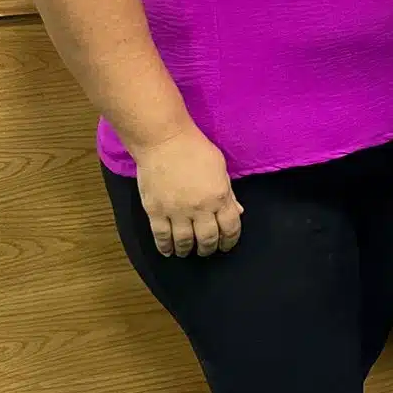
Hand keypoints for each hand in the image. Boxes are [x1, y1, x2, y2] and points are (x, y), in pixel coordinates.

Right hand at [131, 126, 243, 257]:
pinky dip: (165, 247)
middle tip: (206, 250)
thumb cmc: (195, 149)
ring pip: (184, 241)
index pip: (230, 227)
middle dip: (209, 248)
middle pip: (207, 239)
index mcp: (219, 196)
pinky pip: (161, 236)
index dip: (230, 241)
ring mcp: (176, 211)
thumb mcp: (220, 167)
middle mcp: (200, 208)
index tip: (227, 245)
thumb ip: (228, 193)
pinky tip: (169, 251)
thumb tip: (237, 212)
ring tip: (187, 251)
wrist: (164, 141)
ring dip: (187, 250)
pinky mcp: (155, 211)